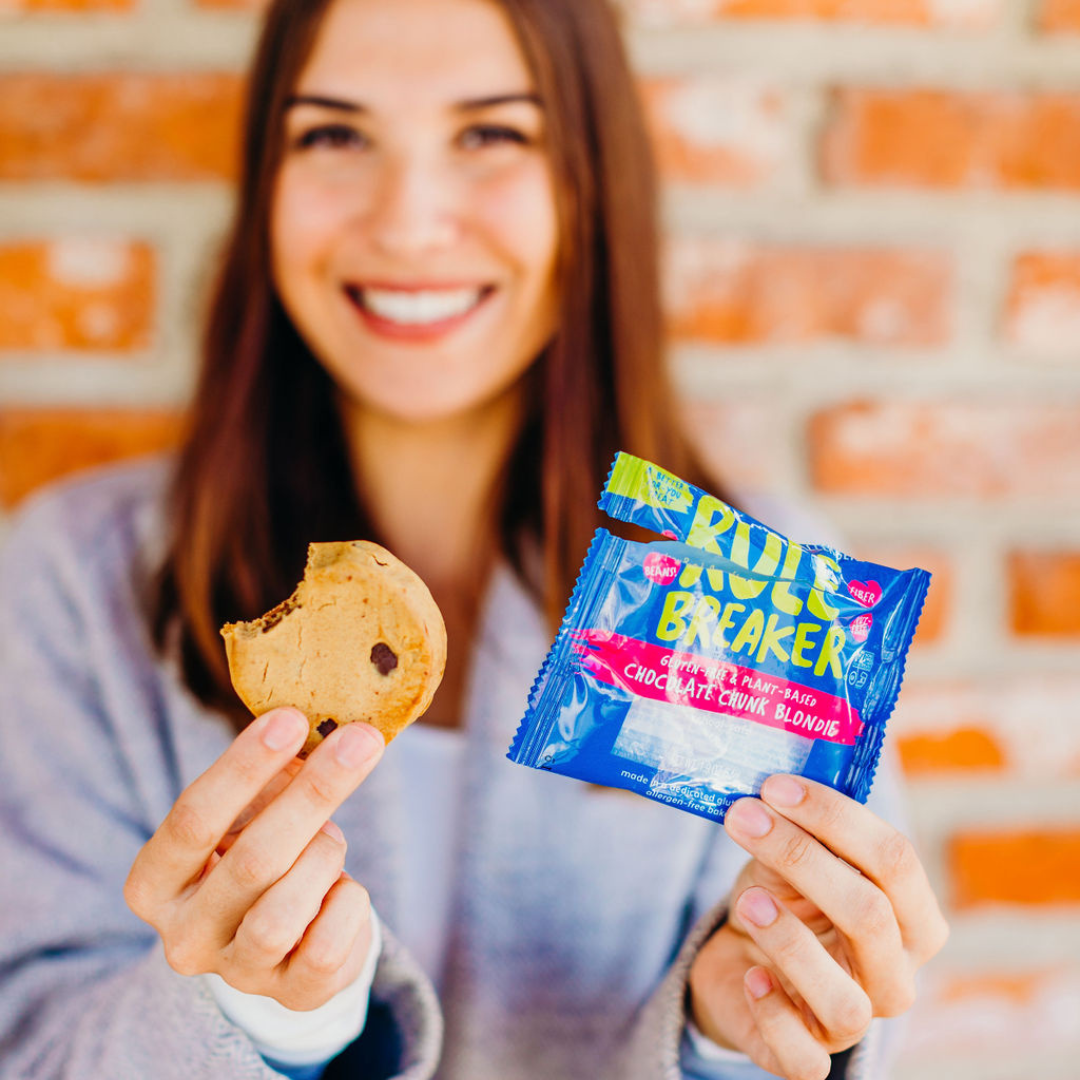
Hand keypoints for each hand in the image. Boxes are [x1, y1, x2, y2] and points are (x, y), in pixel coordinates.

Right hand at [125, 707, 384, 1010]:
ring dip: (325, 856)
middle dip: (315, 791)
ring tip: (329, 840)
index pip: (192, 818)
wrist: (287, 942)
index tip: (292, 719)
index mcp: (153, 884)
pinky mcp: (291, 995)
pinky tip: (342, 889)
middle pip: (252, 858)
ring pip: (287, 908)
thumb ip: (273, 780)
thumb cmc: (259, 856)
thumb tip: (323, 734)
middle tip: (361, 740)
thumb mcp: (248, 817)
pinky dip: (348, 901)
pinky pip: (329, 941)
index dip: (244, 766)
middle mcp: (183, 936)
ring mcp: (235, 972)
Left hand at [688, 775, 948, 1079]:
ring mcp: (853, 1023)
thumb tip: (776, 783)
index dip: (835, 816)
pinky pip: (803, 1057)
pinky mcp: (806, 1056)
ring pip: (847, 1002)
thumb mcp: (792, 857)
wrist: (739, 959)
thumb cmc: (782, 899)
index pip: (895, 860)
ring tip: (748, 898)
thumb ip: (798, 825)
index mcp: (910, 917)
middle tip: (745, 818)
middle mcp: (895, 975)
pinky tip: (751, 975)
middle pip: (871, 916)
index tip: (775, 787)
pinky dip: (772, 1012)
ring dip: (791, 942)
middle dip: (802, 857)